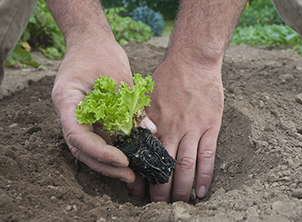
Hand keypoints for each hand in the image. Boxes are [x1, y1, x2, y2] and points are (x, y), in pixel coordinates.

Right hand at [51, 38, 136, 182]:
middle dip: (105, 165)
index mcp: (67, 100)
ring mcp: (76, 117)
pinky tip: (127, 157)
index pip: (78, 136)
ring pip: (87, 148)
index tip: (123, 160)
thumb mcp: (119, 77)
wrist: (90, 41)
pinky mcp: (87, 118)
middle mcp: (68, 113)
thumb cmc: (101, 52)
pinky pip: (96, 139)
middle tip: (130, 175)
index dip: (100, 152)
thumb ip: (131, 105)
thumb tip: (149, 131)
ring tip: (131, 173)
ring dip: (107, 162)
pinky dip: (110, 150)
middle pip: (80, 148)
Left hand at [128, 57, 223, 201]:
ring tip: (179, 204)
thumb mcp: (146, 97)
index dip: (141, 178)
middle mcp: (172, 130)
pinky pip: (208, 156)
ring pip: (186, 167)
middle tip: (158, 207)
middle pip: (165, 167)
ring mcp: (193, 129)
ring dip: (182, 189)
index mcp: (154, 125)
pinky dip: (206, 177)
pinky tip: (203, 192)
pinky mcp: (210, 127)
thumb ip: (141, 119)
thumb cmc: (168, 77)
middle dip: (160, 191)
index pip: (145, 159)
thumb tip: (134, 140)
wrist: (193, 61)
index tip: (138, 193)